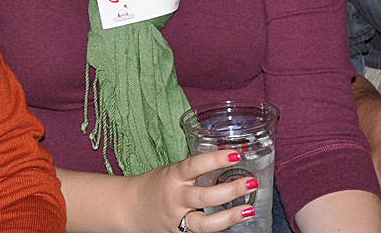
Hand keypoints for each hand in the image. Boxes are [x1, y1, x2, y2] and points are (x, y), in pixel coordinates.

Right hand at [125, 149, 257, 232]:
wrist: (129, 207)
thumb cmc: (155, 185)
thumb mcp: (172, 172)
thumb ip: (194, 171)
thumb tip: (228, 159)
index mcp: (172, 176)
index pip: (195, 165)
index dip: (216, 160)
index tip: (235, 155)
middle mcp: (175, 198)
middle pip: (205, 197)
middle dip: (231, 190)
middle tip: (251, 183)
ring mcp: (177, 219)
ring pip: (205, 224)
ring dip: (230, 217)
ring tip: (249, 209)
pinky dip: (219, 229)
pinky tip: (235, 224)